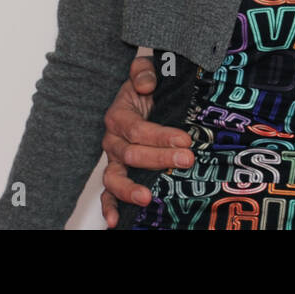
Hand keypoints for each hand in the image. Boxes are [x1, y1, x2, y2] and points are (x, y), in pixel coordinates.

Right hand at [100, 55, 193, 227]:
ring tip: (148, 197)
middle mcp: (112, 140)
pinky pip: (107, 194)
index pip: (138, 130)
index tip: (186, 140)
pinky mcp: (117, 174)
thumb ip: (144, 71)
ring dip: (131, 189)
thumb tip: (146, 84)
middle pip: (131, 155)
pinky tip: (116, 223)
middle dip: (160, 159)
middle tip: (187, 160)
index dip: (161, 136)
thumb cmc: (147, 87)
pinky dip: (109, 208)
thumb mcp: (146, 71)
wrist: (144, 97)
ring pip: (114, 178)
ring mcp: (113, 160)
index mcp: (118, 116)